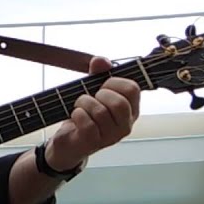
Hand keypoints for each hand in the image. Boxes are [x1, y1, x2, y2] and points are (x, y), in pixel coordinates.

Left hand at [45, 55, 140, 170]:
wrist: (70, 142)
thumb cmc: (86, 116)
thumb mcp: (93, 91)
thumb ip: (98, 74)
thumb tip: (100, 61)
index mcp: (131, 110)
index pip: (133, 89)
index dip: (114, 81)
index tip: (102, 85)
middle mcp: (125, 124)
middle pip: (119, 103)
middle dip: (100, 94)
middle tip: (91, 97)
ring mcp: (111, 136)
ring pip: (100, 112)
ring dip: (84, 103)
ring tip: (80, 106)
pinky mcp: (94, 142)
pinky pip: (87, 123)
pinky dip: (77, 114)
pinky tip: (76, 116)